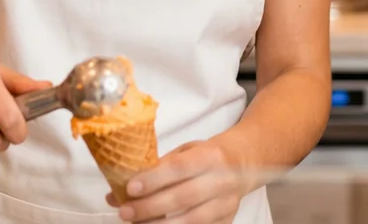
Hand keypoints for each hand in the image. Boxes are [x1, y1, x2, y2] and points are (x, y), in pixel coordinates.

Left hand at [107, 140, 243, 223]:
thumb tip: (122, 186)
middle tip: (125, 211)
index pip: (179, 168)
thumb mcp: (187, 151)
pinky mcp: (227, 221)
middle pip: (183, 198)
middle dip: (151, 207)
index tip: (130, 188)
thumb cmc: (208, 154)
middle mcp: (221, 180)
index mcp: (210, 155)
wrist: (245, 162)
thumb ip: (159, 167)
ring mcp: (227, 204)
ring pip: (192, 221)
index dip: (154, 179)